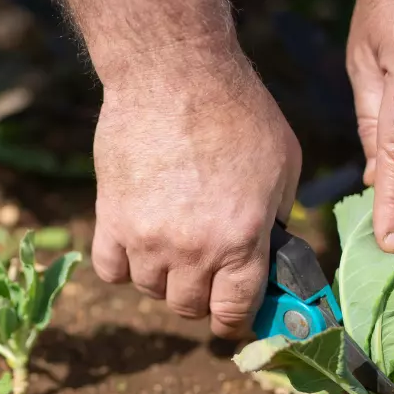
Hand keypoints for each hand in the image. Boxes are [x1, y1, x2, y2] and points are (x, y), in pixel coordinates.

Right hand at [91, 52, 300, 337]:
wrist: (172, 73)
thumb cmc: (236, 109)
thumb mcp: (284, 163)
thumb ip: (277, 215)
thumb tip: (270, 248)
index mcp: (242, 239)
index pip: (233, 312)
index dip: (234, 320)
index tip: (232, 315)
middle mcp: (193, 250)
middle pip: (188, 307)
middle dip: (201, 296)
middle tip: (206, 272)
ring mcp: (146, 238)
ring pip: (150, 290)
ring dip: (163, 277)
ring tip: (172, 246)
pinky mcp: (109, 219)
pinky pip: (111, 269)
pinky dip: (124, 264)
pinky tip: (137, 242)